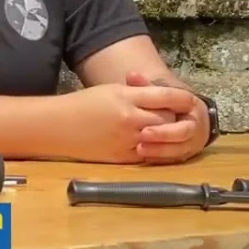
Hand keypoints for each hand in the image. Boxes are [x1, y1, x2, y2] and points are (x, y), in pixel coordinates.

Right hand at [56, 83, 178, 163]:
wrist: (59, 127)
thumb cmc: (84, 104)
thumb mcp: (112, 90)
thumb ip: (138, 93)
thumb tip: (162, 96)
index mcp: (126, 97)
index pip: (164, 96)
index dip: (181, 98)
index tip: (190, 99)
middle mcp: (130, 119)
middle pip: (168, 119)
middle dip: (175, 117)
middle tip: (177, 115)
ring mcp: (127, 140)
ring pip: (161, 138)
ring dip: (166, 134)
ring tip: (166, 129)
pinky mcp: (123, 157)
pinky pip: (149, 154)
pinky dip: (154, 148)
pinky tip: (153, 143)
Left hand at [125, 73, 209, 164]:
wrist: (182, 116)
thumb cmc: (167, 102)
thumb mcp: (160, 90)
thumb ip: (146, 84)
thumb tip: (131, 75)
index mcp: (192, 104)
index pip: (184, 104)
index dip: (167, 107)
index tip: (145, 112)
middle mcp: (197, 124)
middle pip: (184, 132)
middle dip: (164, 134)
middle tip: (142, 134)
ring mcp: (193, 142)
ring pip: (180, 150)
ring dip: (160, 151)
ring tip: (139, 149)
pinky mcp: (187, 155)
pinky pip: (175, 160)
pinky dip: (160, 160)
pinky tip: (144, 158)